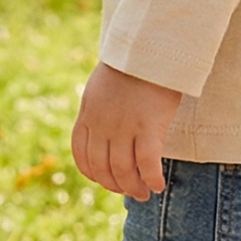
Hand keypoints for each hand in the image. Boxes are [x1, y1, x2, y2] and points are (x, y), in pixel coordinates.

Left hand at [72, 62, 183, 200]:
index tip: (106, 180)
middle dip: (115, 185)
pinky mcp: (148, 127)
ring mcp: (124, 128)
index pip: (82, 156)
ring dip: (134, 187)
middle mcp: (102, 125)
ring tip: (144, 193)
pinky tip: (158, 185)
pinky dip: (151, 178)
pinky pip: (147, 164)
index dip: (94, 174)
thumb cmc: (132, 63)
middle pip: (102, 168)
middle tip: (131, 192)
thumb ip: (99, 108)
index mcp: (88, 115)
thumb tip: (104, 126)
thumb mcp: (101, 86)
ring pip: (124, 171)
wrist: (148, 47)